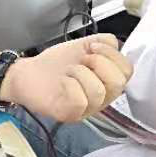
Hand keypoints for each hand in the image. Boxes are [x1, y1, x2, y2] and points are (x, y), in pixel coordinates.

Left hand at [2, 33, 131, 122]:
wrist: (28, 73)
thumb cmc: (54, 65)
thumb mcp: (83, 46)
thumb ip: (104, 42)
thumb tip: (114, 44)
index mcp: (107, 81)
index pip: (127, 71)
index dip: (113, 55)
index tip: (93, 47)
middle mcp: (100, 98)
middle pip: (119, 84)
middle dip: (100, 63)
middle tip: (83, 59)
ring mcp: (85, 109)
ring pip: (98, 92)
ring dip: (81, 72)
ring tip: (69, 71)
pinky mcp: (69, 114)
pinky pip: (79, 101)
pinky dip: (70, 85)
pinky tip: (62, 81)